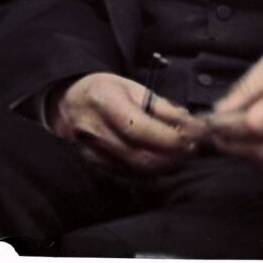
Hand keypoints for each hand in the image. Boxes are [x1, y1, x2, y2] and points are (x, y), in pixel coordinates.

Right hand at [49, 72, 208, 173]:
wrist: (67, 103)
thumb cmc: (103, 90)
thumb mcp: (131, 86)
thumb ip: (160, 106)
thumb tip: (189, 124)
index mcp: (105, 103)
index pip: (142, 129)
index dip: (171, 136)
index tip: (195, 134)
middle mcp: (96, 132)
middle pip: (141, 156)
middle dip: (174, 155)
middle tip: (193, 146)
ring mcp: (93, 154)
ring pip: (138, 170)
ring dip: (166, 165)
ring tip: (182, 153)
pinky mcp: (96, 167)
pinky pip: (130, 176)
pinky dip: (152, 172)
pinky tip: (164, 161)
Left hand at [204, 28, 262, 176]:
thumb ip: (249, 84)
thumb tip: (222, 108)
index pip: (254, 124)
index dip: (227, 128)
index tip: (211, 122)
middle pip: (262, 149)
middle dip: (231, 145)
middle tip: (217, 134)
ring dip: (248, 158)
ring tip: (235, 142)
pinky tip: (260, 151)